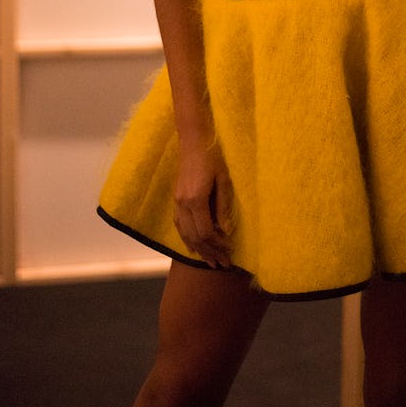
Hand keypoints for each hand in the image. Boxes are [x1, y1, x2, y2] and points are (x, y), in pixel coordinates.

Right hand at [173, 141, 233, 268]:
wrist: (193, 142)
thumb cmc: (213, 158)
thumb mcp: (224, 180)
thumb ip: (223, 206)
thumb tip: (227, 231)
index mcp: (196, 199)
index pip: (206, 232)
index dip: (218, 245)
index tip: (229, 252)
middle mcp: (183, 204)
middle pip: (195, 237)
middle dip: (209, 253)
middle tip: (223, 265)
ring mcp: (177, 202)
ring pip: (185, 234)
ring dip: (198, 249)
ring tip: (210, 262)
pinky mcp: (176, 199)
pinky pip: (179, 225)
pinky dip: (187, 238)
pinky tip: (193, 247)